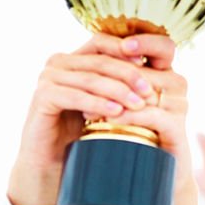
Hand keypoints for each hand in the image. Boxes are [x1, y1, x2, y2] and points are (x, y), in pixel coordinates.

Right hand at [8, 34, 194, 204]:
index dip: (130, 50)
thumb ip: (119, 84)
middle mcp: (58, 63)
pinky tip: (115, 113)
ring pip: (90, 78)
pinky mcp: (42, 97)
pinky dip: (96, 104)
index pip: (104, 41)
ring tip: (138, 105)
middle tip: (150, 92)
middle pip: (100, 59)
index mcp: (73, 58)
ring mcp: (47, 78)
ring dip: (117, 91)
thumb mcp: (102, 104)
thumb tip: (163, 69)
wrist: (48, 162)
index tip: (156, 64)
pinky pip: (74, 96)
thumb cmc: (77, 133)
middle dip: (128, 75)